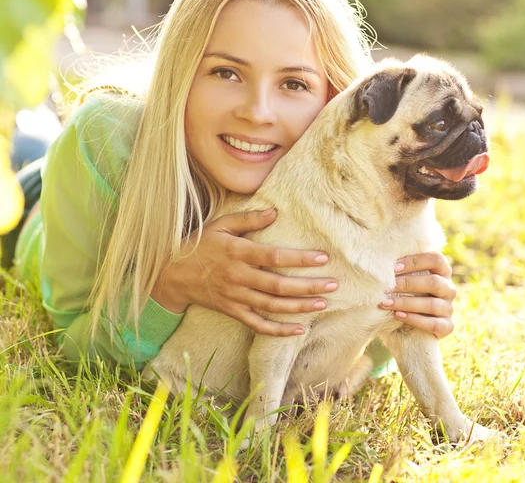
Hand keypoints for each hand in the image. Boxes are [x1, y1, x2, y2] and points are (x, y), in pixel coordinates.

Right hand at [151, 208, 337, 336]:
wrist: (173, 273)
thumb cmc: (200, 244)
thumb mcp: (221, 225)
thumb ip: (248, 219)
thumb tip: (275, 212)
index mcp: (238, 253)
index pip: (274, 257)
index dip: (300, 259)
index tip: (323, 258)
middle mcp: (238, 276)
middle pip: (278, 285)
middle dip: (307, 286)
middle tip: (333, 285)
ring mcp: (235, 297)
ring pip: (272, 306)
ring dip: (299, 307)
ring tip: (323, 304)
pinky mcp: (232, 311)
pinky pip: (257, 324)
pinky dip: (278, 330)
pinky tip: (299, 330)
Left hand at [378, 251, 455, 338]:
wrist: (404, 325)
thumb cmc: (401, 292)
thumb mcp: (402, 277)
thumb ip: (399, 268)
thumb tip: (381, 259)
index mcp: (441, 270)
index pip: (436, 259)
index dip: (415, 262)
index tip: (394, 268)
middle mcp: (448, 288)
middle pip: (434, 282)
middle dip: (407, 284)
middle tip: (387, 287)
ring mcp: (449, 308)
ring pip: (432, 305)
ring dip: (406, 303)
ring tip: (385, 302)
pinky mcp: (447, 326)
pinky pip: (434, 324)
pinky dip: (414, 320)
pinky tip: (397, 315)